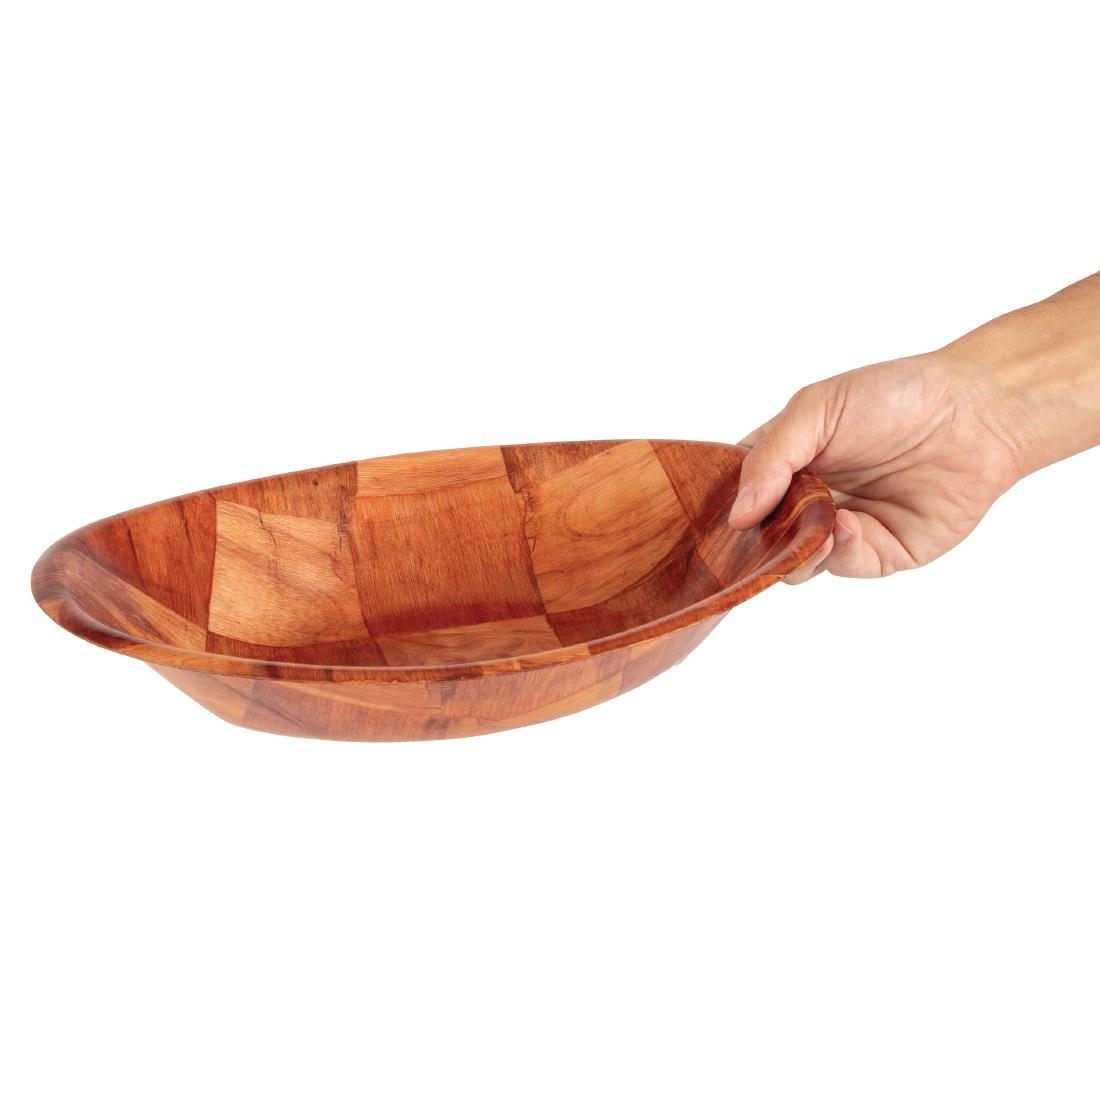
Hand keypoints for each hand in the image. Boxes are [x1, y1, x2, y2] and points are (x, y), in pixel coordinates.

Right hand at [726, 352, 1022, 580]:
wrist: (976, 413)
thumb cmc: (895, 396)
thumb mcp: (816, 408)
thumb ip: (770, 458)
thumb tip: (737, 515)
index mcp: (782, 463)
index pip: (736, 495)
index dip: (723, 510)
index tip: (715, 519)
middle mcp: (806, 500)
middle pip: (760, 540)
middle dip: (755, 544)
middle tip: (760, 534)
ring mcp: (840, 529)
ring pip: (796, 564)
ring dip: (795, 553)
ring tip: (811, 527)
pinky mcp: (879, 553)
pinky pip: (843, 566)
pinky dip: (838, 552)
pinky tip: (847, 525)